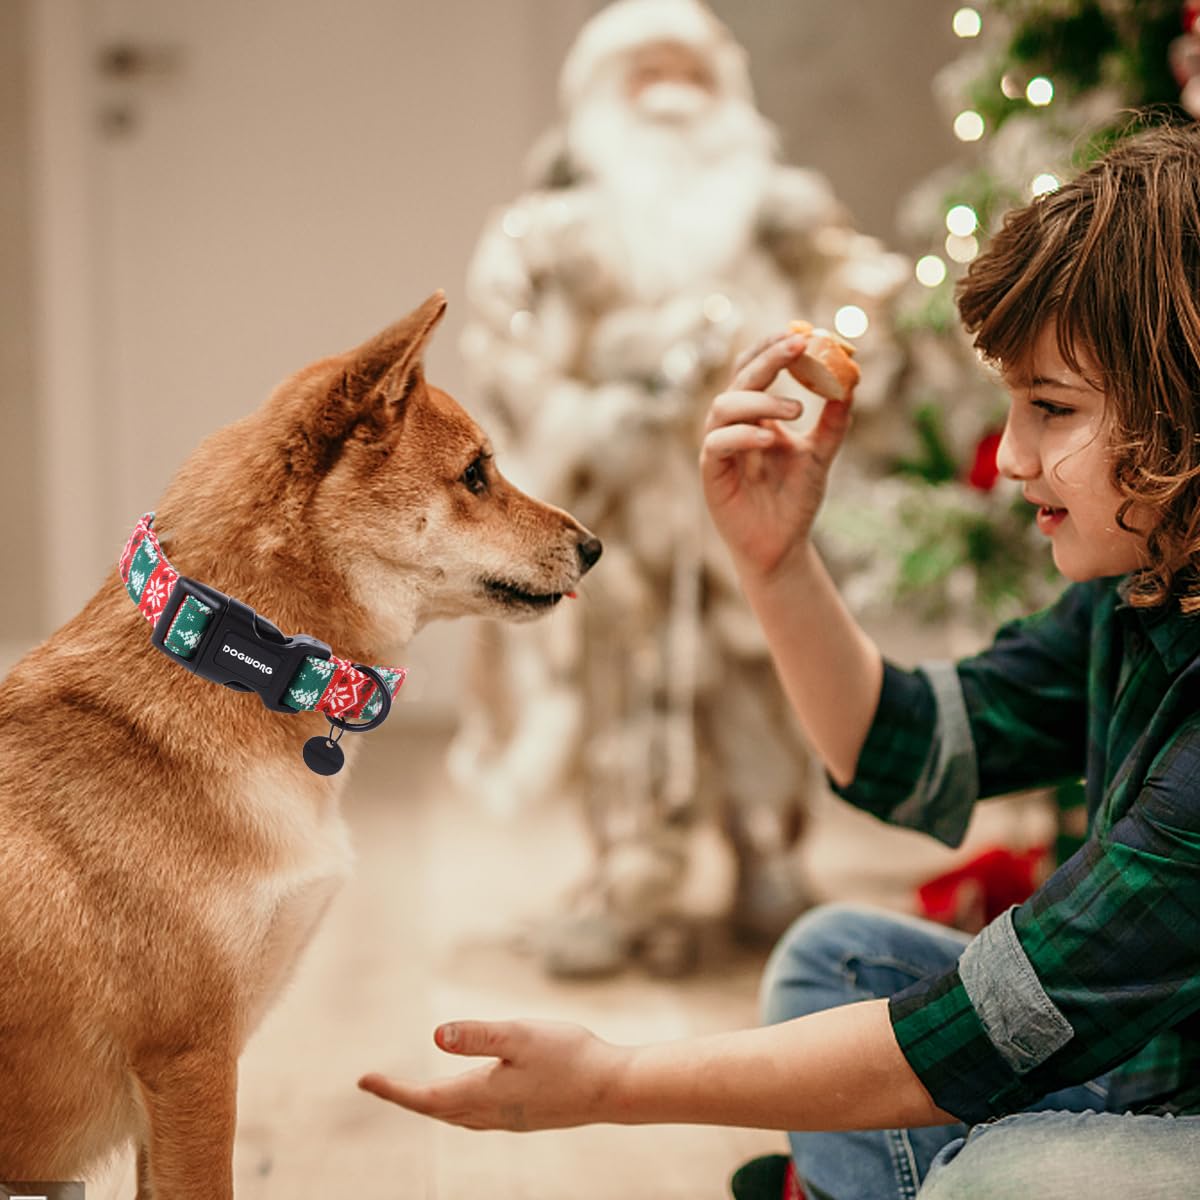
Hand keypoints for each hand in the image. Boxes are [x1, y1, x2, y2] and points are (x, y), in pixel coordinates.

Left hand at [357, 1019, 630, 1130]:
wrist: (613, 1089)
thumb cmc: (570, 1055)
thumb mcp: (520, 1035)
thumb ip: (478, 1035)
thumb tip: (434, 1036)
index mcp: (482, 1094)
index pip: (424, 1098)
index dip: (392, 1090)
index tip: (363, 1079)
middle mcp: (490, 1114)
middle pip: (435, 1111)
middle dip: (405, 1099)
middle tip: (378, 1084)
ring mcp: (508, 1119)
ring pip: (456, 1118)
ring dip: (430, 1106)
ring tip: (412, 1094)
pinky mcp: (525, 1117)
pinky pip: (476, 1118)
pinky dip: (456, 1108)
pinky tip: (466, 1098)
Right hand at [700, 331, 854, 579]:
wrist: (782, 546)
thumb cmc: (794, 499)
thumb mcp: (821, 454)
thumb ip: (834, 421)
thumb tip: (852, 379)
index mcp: (755, 414)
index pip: (756, 366)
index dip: (775, 346)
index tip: (806, 331)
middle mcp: (733, 424)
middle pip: (740, 377)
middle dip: (768, 357)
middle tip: (800, 346)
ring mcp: (719, 447)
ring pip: (724, 406)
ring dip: (761, 400)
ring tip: (797, 410)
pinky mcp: (712, 473)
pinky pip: (718, 443)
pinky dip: (743, 436)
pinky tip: (770, 440)